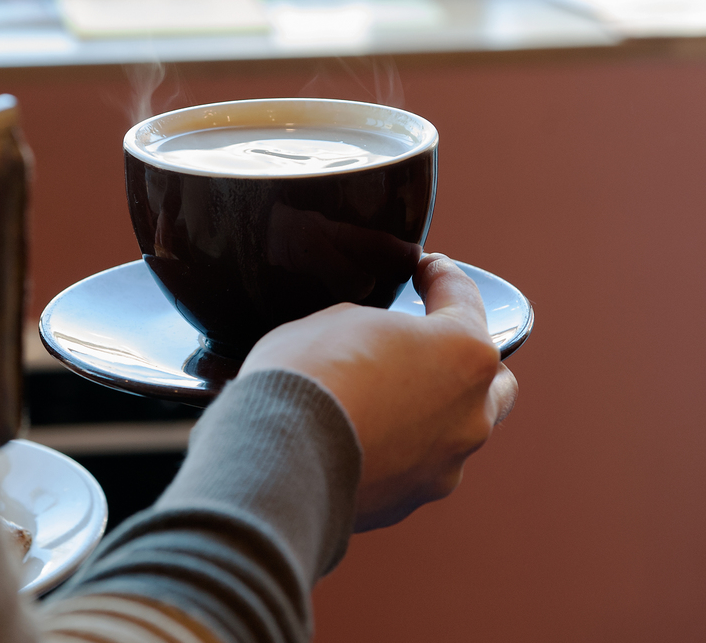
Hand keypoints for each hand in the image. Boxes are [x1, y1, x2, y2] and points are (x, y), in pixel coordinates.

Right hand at [237, 253, 517, 531]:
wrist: (279, 456)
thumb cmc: (308, 375)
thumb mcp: (338, 318)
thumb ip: (376, 326)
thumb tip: (375, 344)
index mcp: (464, 350)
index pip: (463, 296)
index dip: (440, 275)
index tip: (428, 268)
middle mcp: (472, 411)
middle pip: (490, 378)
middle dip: (461, 360)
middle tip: (422, 347)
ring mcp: (446, 463)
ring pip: (456, 430)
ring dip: (431, 411)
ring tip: (385, 400)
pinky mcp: (411, 500)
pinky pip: (415, 466)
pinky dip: (397, 450)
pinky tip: (359, 438)